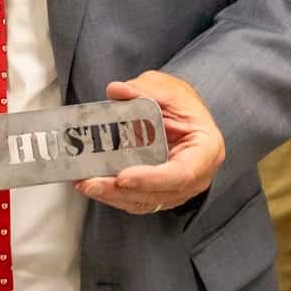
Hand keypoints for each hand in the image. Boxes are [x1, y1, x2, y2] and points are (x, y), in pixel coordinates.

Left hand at [75, 71, 224, 215]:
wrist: (184, 113)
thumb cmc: (182, 103)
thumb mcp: (166, 89)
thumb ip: (143, 91)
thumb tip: (117, 90)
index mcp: (206, 149)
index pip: (182, 173)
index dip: (151, 178)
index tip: (123, 177)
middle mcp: (196, 176)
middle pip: (159, 193)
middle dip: (121, 190)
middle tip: (91, 182)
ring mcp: (179, 188)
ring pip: (145, 201)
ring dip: (112, 196)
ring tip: (84, 183)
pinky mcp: (160, 192)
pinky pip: (137, 199)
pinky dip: (114, 195)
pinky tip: (93, 184)